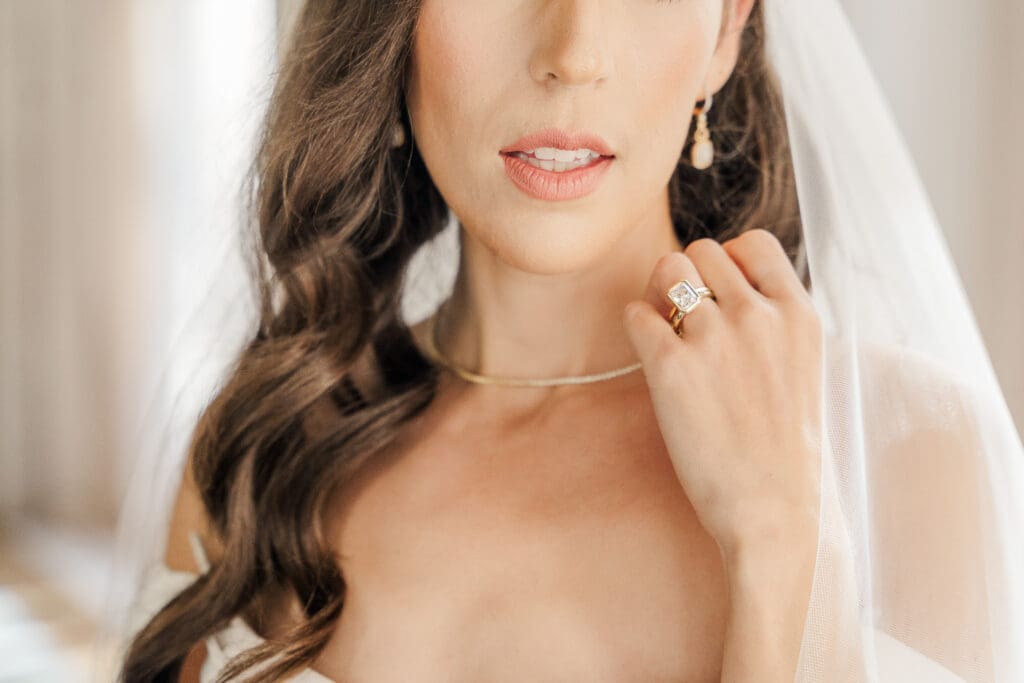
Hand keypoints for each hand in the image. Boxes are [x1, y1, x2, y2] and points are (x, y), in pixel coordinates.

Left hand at [621, 229, 821, 558]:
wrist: (770, 510)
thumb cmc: (783, 448)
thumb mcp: (803, 369)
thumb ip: (774, 322)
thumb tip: (728, 288)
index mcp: (799, 314)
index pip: (753, 243)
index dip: (729, 261)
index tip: (722, 294)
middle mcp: (757, 315)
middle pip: (702, 250)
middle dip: (689, 277)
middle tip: (687, 318)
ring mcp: (713, 337)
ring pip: (666, 268)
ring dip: (659, 294)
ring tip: (667, 330)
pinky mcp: (670, 366)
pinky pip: (636, 312)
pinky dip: (637, 326)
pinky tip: (652, 354)